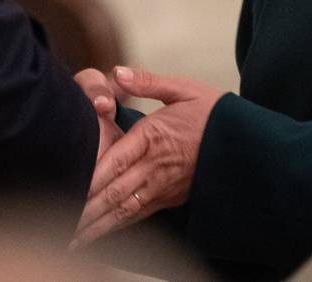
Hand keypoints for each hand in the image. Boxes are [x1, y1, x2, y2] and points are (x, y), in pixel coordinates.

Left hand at [71, 66, 222, 246]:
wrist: (251, 143)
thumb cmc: (214, 111)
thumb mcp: (184, 88)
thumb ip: (148, 81)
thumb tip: (116, 72)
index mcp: (154, 137)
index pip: (114, 162)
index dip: (88, 179)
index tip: (66, 190)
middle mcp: (157, 166)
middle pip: (114, 193)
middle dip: (86, 211)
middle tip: (60, 227)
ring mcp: (166, 186)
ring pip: (125, 210)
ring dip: (99, 225)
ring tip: (74, 239)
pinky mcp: (173, 197)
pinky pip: (141, 214)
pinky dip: (119, 226)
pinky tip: (103, 232)